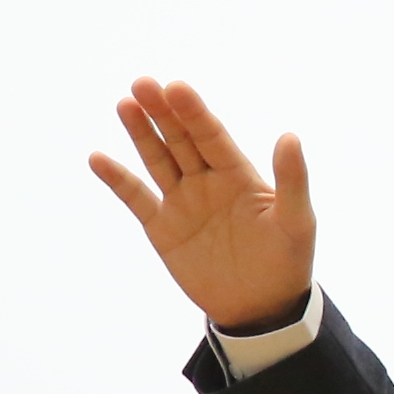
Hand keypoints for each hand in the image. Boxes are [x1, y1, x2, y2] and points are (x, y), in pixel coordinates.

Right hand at [90, 77, 317, 329]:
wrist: (261, 309)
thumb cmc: (287, 261)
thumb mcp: (295, 222)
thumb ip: (291, 180)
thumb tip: (290, 136)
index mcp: (239, 175)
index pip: (212, 135)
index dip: (194, 112)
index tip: (176, 87)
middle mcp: (208, 181)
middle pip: (181, 140)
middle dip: (163, 112)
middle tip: (143, 84)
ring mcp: (183, 202)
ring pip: (158, 160)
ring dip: (141, 133)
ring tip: (126, 104)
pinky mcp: (163, 228)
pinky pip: (136, 198)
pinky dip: (117, 179)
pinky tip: (98, 158)